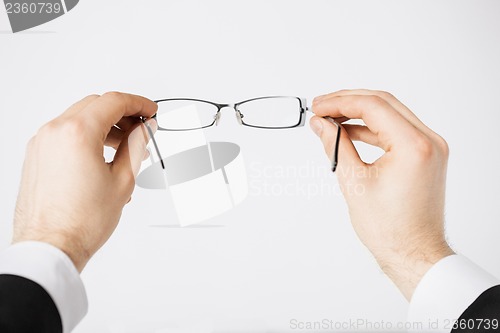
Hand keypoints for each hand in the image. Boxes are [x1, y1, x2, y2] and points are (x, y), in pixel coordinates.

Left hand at [13, 92, 157, 271]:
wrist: (51, 247)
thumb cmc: (82, 221)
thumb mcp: (123, 179)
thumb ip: (136, 146)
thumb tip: (144, 129)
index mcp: (77, 133)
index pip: (114, 102)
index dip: (139, 103)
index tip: (151, 112)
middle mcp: (55, 132)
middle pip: (96, 105)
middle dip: (123, 114)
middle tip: (142, 129)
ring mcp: (42, 143)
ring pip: (80, 119)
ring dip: (106, 126)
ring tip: (126, 148)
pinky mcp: (37, 156)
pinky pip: (66, 134)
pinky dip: (87, 137)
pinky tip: (104, 156)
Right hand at [310, 89, 453, 299]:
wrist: (414, 254)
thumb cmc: (390, 229)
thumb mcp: (354, 182)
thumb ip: (335, 145)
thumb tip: (320, 124)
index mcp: (414, 146)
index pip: (373, 107)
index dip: (340, 102)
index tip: (317, 107)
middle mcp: (428, 141)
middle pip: (383, 103)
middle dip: (348, 102)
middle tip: (320, 107)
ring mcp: (430, 147)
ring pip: (390, 114)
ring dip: (359, 113)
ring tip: (330, 119)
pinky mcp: (425, 155)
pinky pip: (396, 130)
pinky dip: (371, 128)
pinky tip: (348, 131)